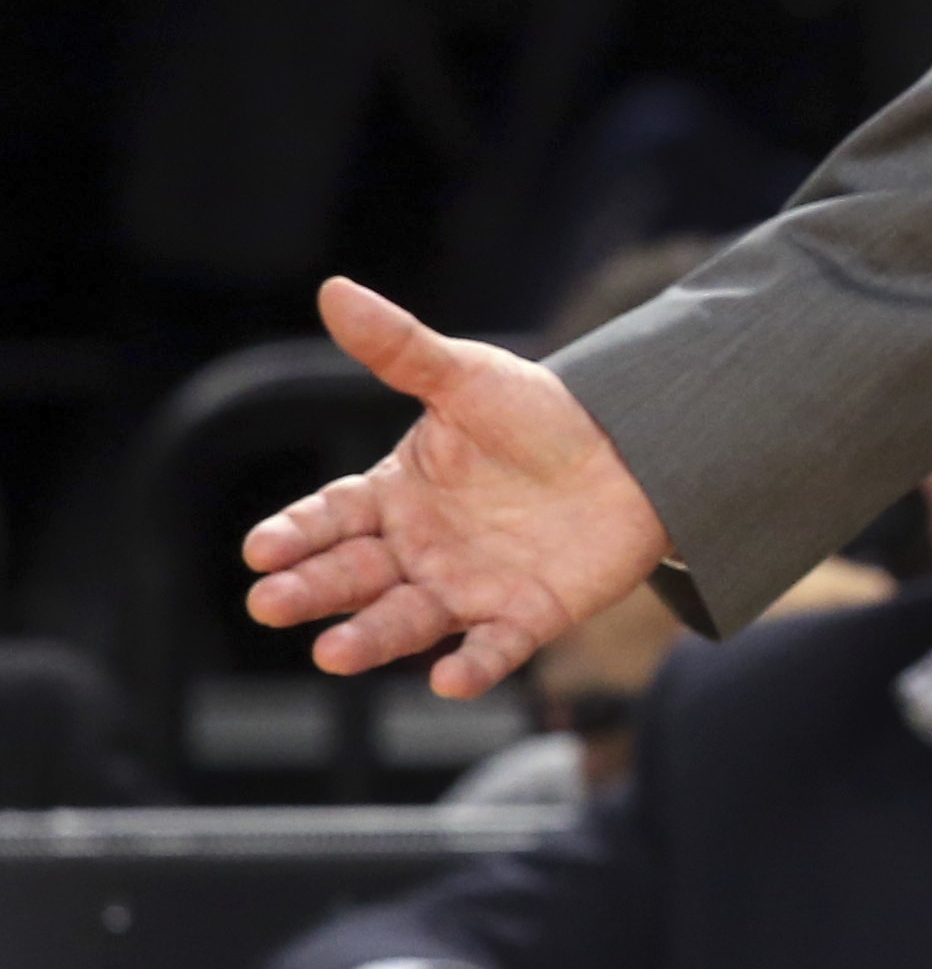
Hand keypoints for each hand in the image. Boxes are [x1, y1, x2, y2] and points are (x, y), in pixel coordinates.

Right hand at [244, 279, 672, 697]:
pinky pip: (494, 648)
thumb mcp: (467, 377)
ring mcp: (469, 587)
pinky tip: (450, 680)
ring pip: (407, 622)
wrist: (635, 445)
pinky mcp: (527, 615)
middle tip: (270, 604)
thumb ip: (400, 347)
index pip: (330, 517)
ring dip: (371, 639)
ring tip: (333, 654)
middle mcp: (421, 550)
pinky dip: (473, 667)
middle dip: (311, 592)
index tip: (260, 548)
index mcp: (396, 496)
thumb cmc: (538, 414)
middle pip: (353, 577)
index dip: (296, 533)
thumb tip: (334, 288)